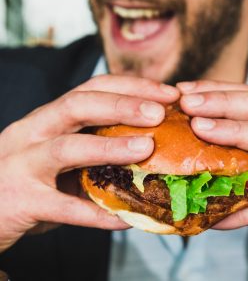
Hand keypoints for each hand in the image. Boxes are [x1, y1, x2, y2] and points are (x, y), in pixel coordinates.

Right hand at [0, 75, 179, 252]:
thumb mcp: (58, 150)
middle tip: (160, 113)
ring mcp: (23, 164)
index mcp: (50, 117)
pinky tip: (126, 219)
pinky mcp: (21, 201)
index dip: (132, 87)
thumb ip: (93, 144)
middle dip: (122, 105)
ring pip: (67, 148)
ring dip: (110, 147)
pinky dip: (97, 214)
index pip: (93, 89)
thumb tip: (151, 148)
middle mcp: (34, 132)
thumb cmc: (28, 175)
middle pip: (78, 106)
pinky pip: (64, 207)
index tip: (168, 93)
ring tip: (146, 148)